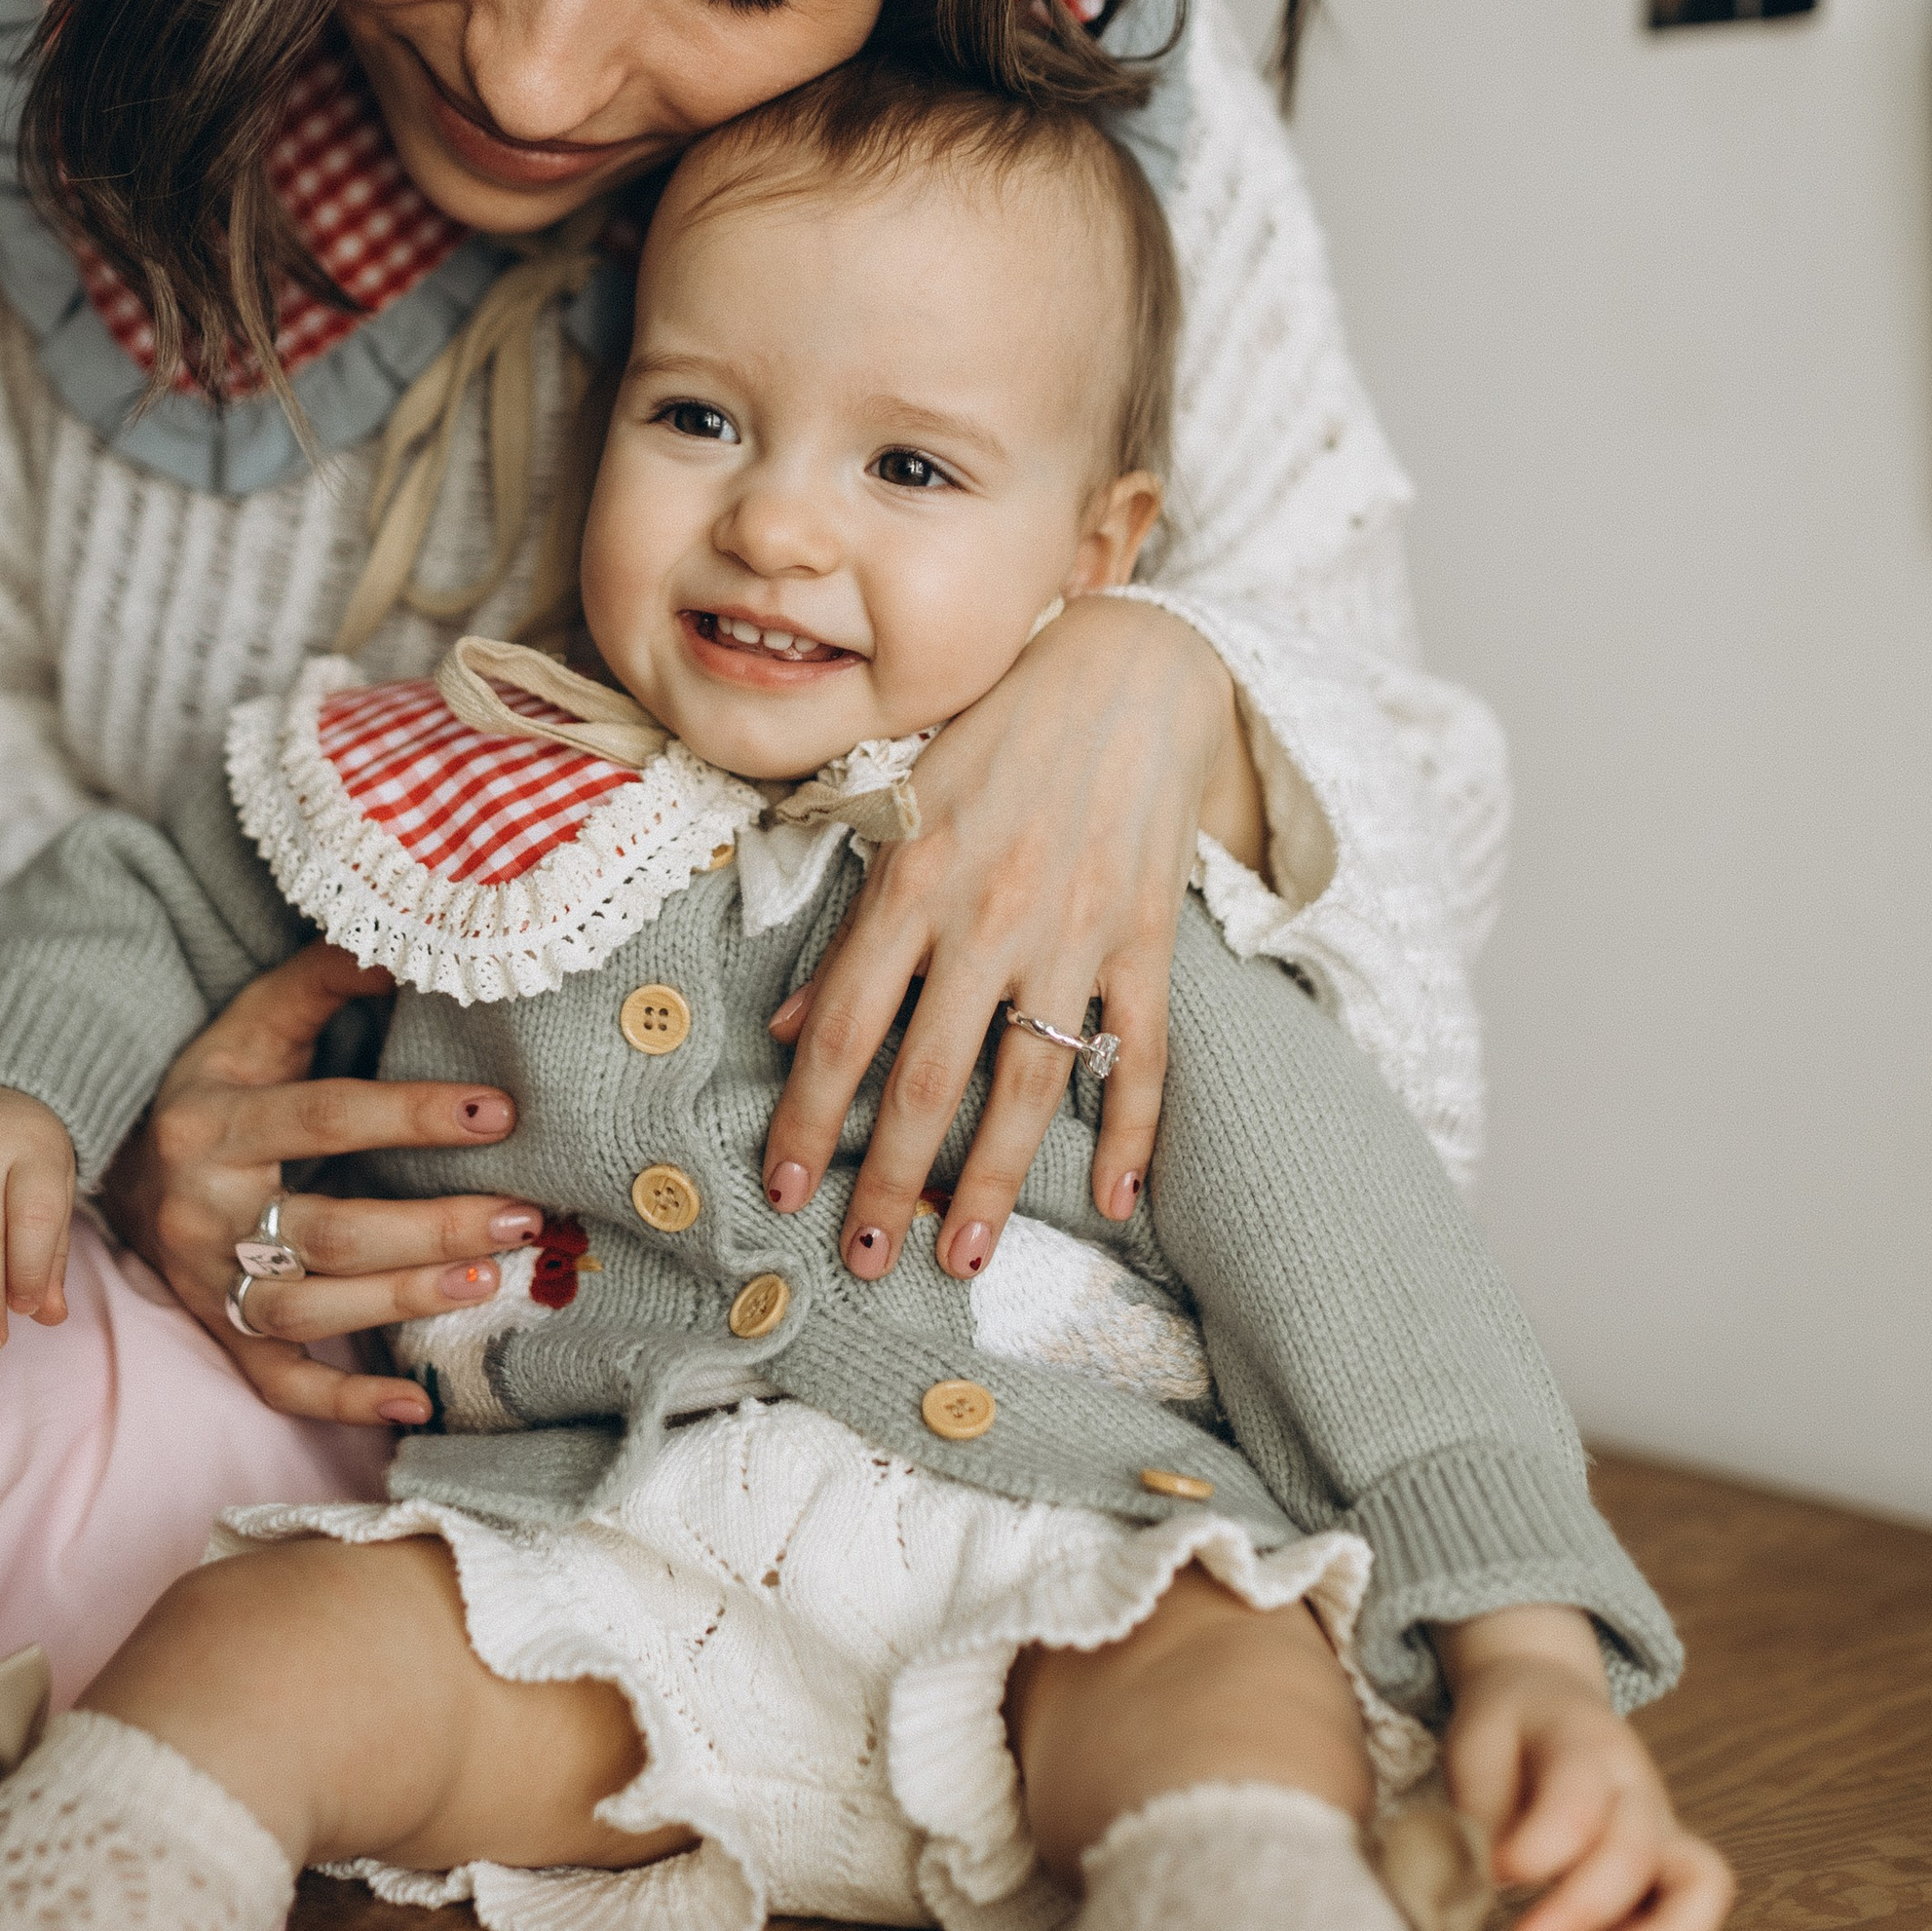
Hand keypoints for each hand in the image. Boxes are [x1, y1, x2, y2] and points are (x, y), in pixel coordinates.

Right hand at [98, 939, 541, 1426]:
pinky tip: (416, 1402)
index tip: (501, 1112)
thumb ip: (322, 979)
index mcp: (215, 1122)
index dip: (412, 1114)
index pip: (324, 1117)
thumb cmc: (216, 1085)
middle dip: (429, 1226)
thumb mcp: (252, 1022)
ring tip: (489, 1281)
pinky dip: (343, 1401)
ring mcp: (206, 1281)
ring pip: (305, 1309)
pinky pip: (276, 1382)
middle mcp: (205, 1209)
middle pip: (324, 1230)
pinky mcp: (217, 1332)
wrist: (120, 1167)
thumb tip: (406, 945)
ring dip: (400, 1301)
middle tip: (522, 1216)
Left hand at [764, 595, 1263, 1280]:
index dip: (808, 1119)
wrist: (1129, 672)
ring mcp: (1075, 935)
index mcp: (911, 884)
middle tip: (863, 1258)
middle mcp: (987, 918)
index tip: (784, 1187)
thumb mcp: (898, 810)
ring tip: (961, 1258)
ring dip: (992, 1183)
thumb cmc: (995, 735)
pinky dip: (1131, 1136)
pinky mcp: (1147, 942)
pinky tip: (1113, 1200)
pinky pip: (1139, 1059)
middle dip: (889, 1182)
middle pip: (926, 1081)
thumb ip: (846, 921)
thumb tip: (783, 1026)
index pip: (839, 1030)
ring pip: (1027, 1089)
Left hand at [1436, 1606, 1733, 1930]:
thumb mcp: (1475, 1744)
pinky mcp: (1666, 1871)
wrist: (1548, 1700)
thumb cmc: (1508, 1732)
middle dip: (1583, 1908)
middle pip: (1632, 1849)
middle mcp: (1635, 1787)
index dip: (1542, 1843)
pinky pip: (1694, 1909)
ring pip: (1700, 1879)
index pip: (1578, 1796)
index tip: (1499, 1871)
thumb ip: (1482, 1808)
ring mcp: (1660, 1830)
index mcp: (1583, 1742)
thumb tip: (1488, 1878)